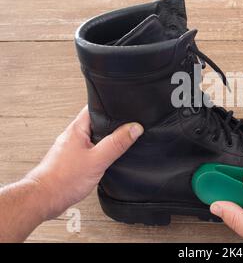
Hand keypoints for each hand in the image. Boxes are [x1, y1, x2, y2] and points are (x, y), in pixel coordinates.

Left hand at [25, 106, 143, 219]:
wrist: (44, 199)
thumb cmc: (63, 180)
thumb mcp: (98, 159)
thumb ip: (117, 143)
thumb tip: (134, 128)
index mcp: (77, 129)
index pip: (95, 108)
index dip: (111, 107)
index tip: (125, 110)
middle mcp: (72, 136)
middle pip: (95, 123)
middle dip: (111, 126)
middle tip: (125, 130)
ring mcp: (70, 148)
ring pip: (92, 138)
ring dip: (104, 141)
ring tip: (115, 147)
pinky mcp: (71, 160)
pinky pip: (88, 151)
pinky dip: (98, 153)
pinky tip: (103, 162)